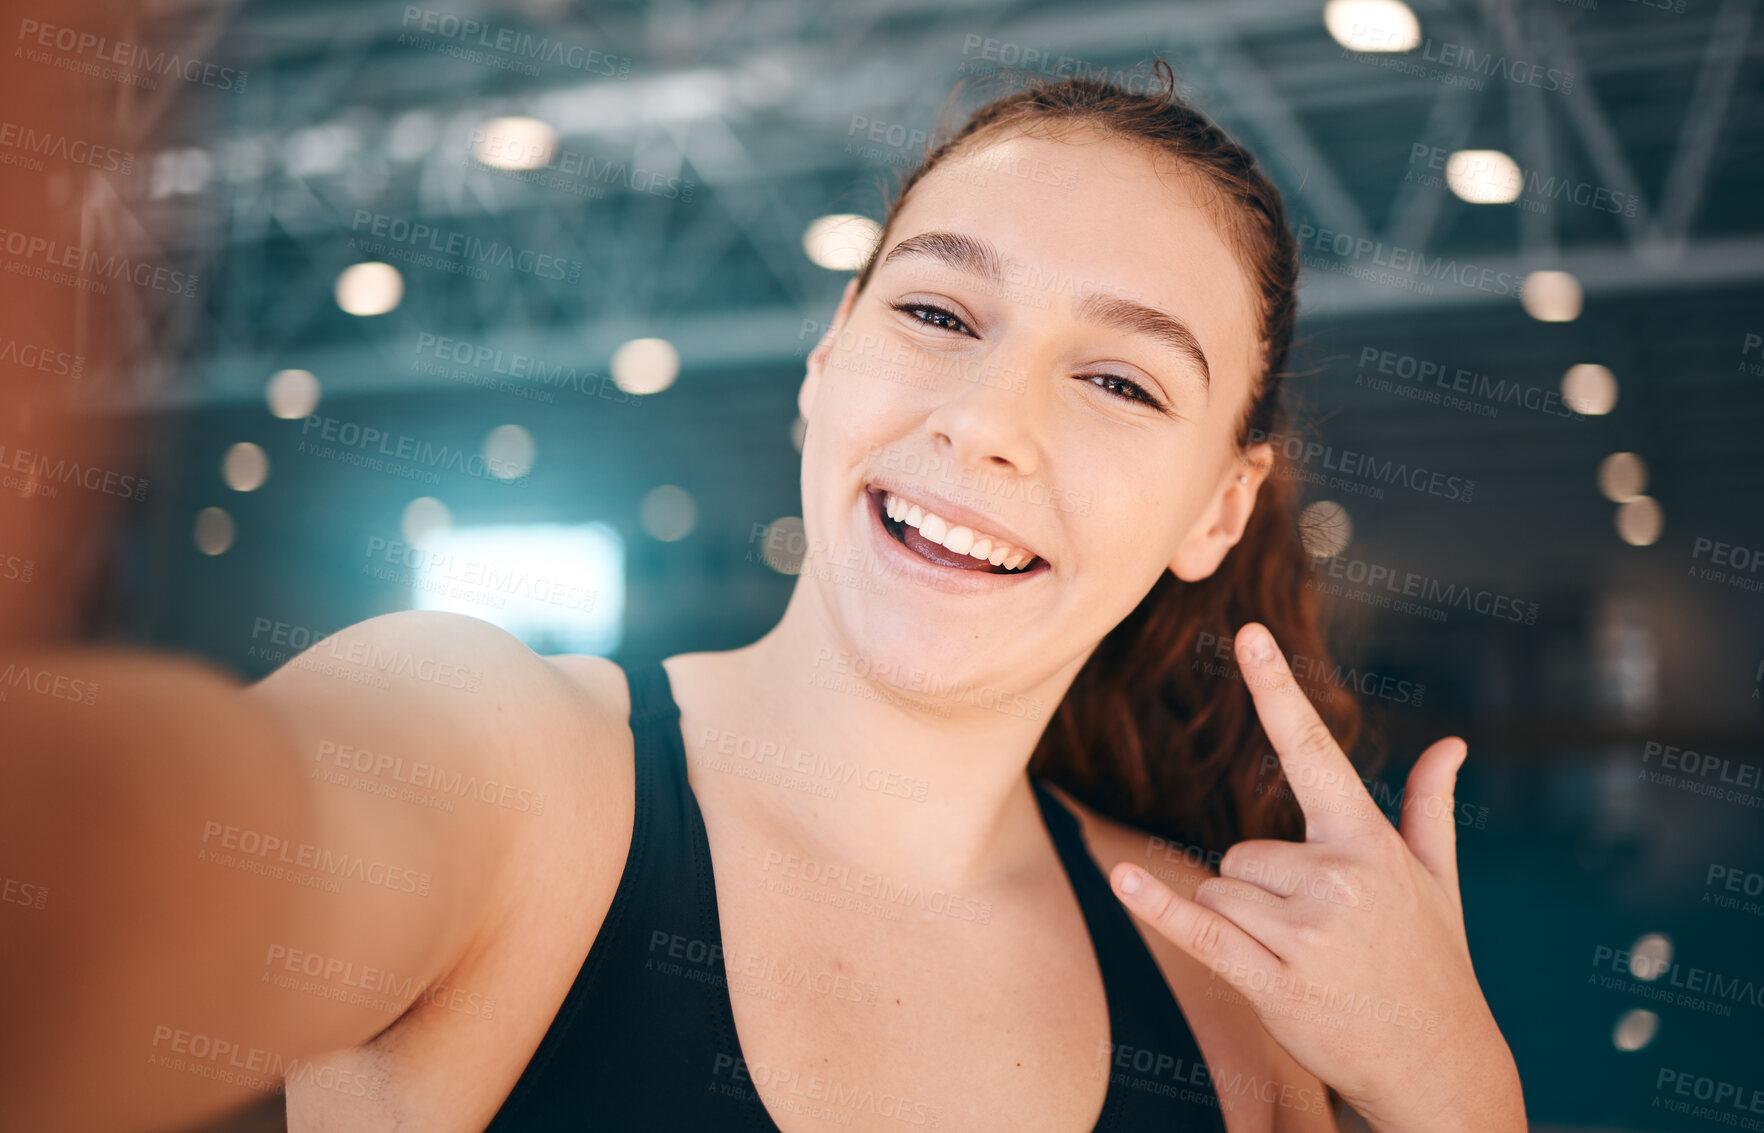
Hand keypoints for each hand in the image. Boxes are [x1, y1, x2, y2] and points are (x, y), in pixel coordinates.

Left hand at [1107, 623, 1524, 1132]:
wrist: (1441, 1066)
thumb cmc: (1434, 967)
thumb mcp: (1439, 882)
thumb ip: (1429, 808)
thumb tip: (1453, 744)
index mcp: (1369, 842)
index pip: (1312, 749)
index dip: (1276, 688)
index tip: (1248, 633)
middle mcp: (1338, 876)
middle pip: (1242, 852)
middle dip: (1262, 891)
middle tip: (1319, 937)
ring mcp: (1306, 930)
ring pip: (1220, 891)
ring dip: (1243, 926)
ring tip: (1306, 962)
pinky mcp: (1274, 979)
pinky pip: (1200, 929)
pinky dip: (1159, 908)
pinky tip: (1123, 881)